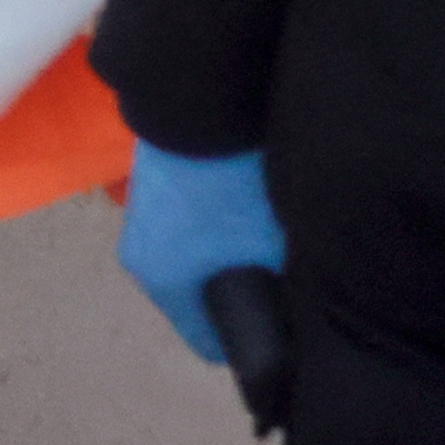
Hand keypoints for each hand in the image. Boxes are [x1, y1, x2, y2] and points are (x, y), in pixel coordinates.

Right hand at [117, 142, 285, 365]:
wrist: (194, 100)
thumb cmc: (230, 185)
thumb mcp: (270, 245)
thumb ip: (284, 290)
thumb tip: (302, 315)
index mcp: (164, 283)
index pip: (208, 343)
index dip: (250, 342)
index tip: (283, 328)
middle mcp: (143, 257)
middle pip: (200, 299)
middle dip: (238, 294)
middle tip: (280, 277)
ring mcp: (142, 217)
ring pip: (193, 260)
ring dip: (224, 256)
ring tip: (265, 235)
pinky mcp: (149, 183)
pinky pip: (186, 227)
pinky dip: (212, 224)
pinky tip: (241, 202)